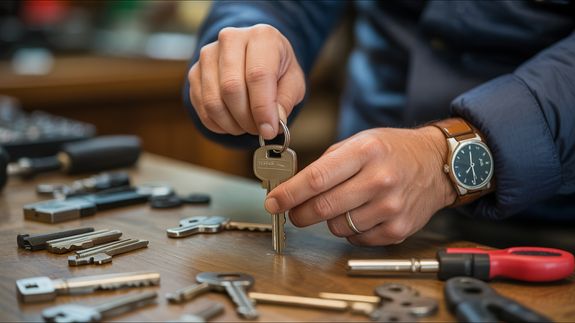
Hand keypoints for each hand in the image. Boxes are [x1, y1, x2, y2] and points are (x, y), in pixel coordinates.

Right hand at [188, 24, 304, 138]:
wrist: (255, 56)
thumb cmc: (278, 69)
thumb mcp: (293, 81)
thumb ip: (286, 101)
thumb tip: (272, 123)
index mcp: (262, 37)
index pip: (258, 75)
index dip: (262, 108)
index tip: (269, 131)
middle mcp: (231, 39)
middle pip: (231, 88)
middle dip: (246, 119)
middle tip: (259, 130)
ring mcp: (208, 55)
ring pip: (213, 101)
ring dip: (232, 124)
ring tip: (247, 126)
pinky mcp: (194, 72)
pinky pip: (202, 108)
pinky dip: (218, 124)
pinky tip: (233, 123)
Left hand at [264, 126, 456, 245]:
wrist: (437, 164)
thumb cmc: (393, 151)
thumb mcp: (359, 142)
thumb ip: (326, 164)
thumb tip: (293, 188)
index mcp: (365, 152)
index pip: (317, 178)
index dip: (289, 194)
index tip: (272, 202)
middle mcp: (380, 180)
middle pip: (323, 207)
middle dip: (299, 213)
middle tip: (293, 212)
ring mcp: (391, 207)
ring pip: (337, 227)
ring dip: (329, 220)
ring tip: (343, 204)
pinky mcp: (397, 229)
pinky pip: (357, 239)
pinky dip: (351, 230)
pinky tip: (362, 213)